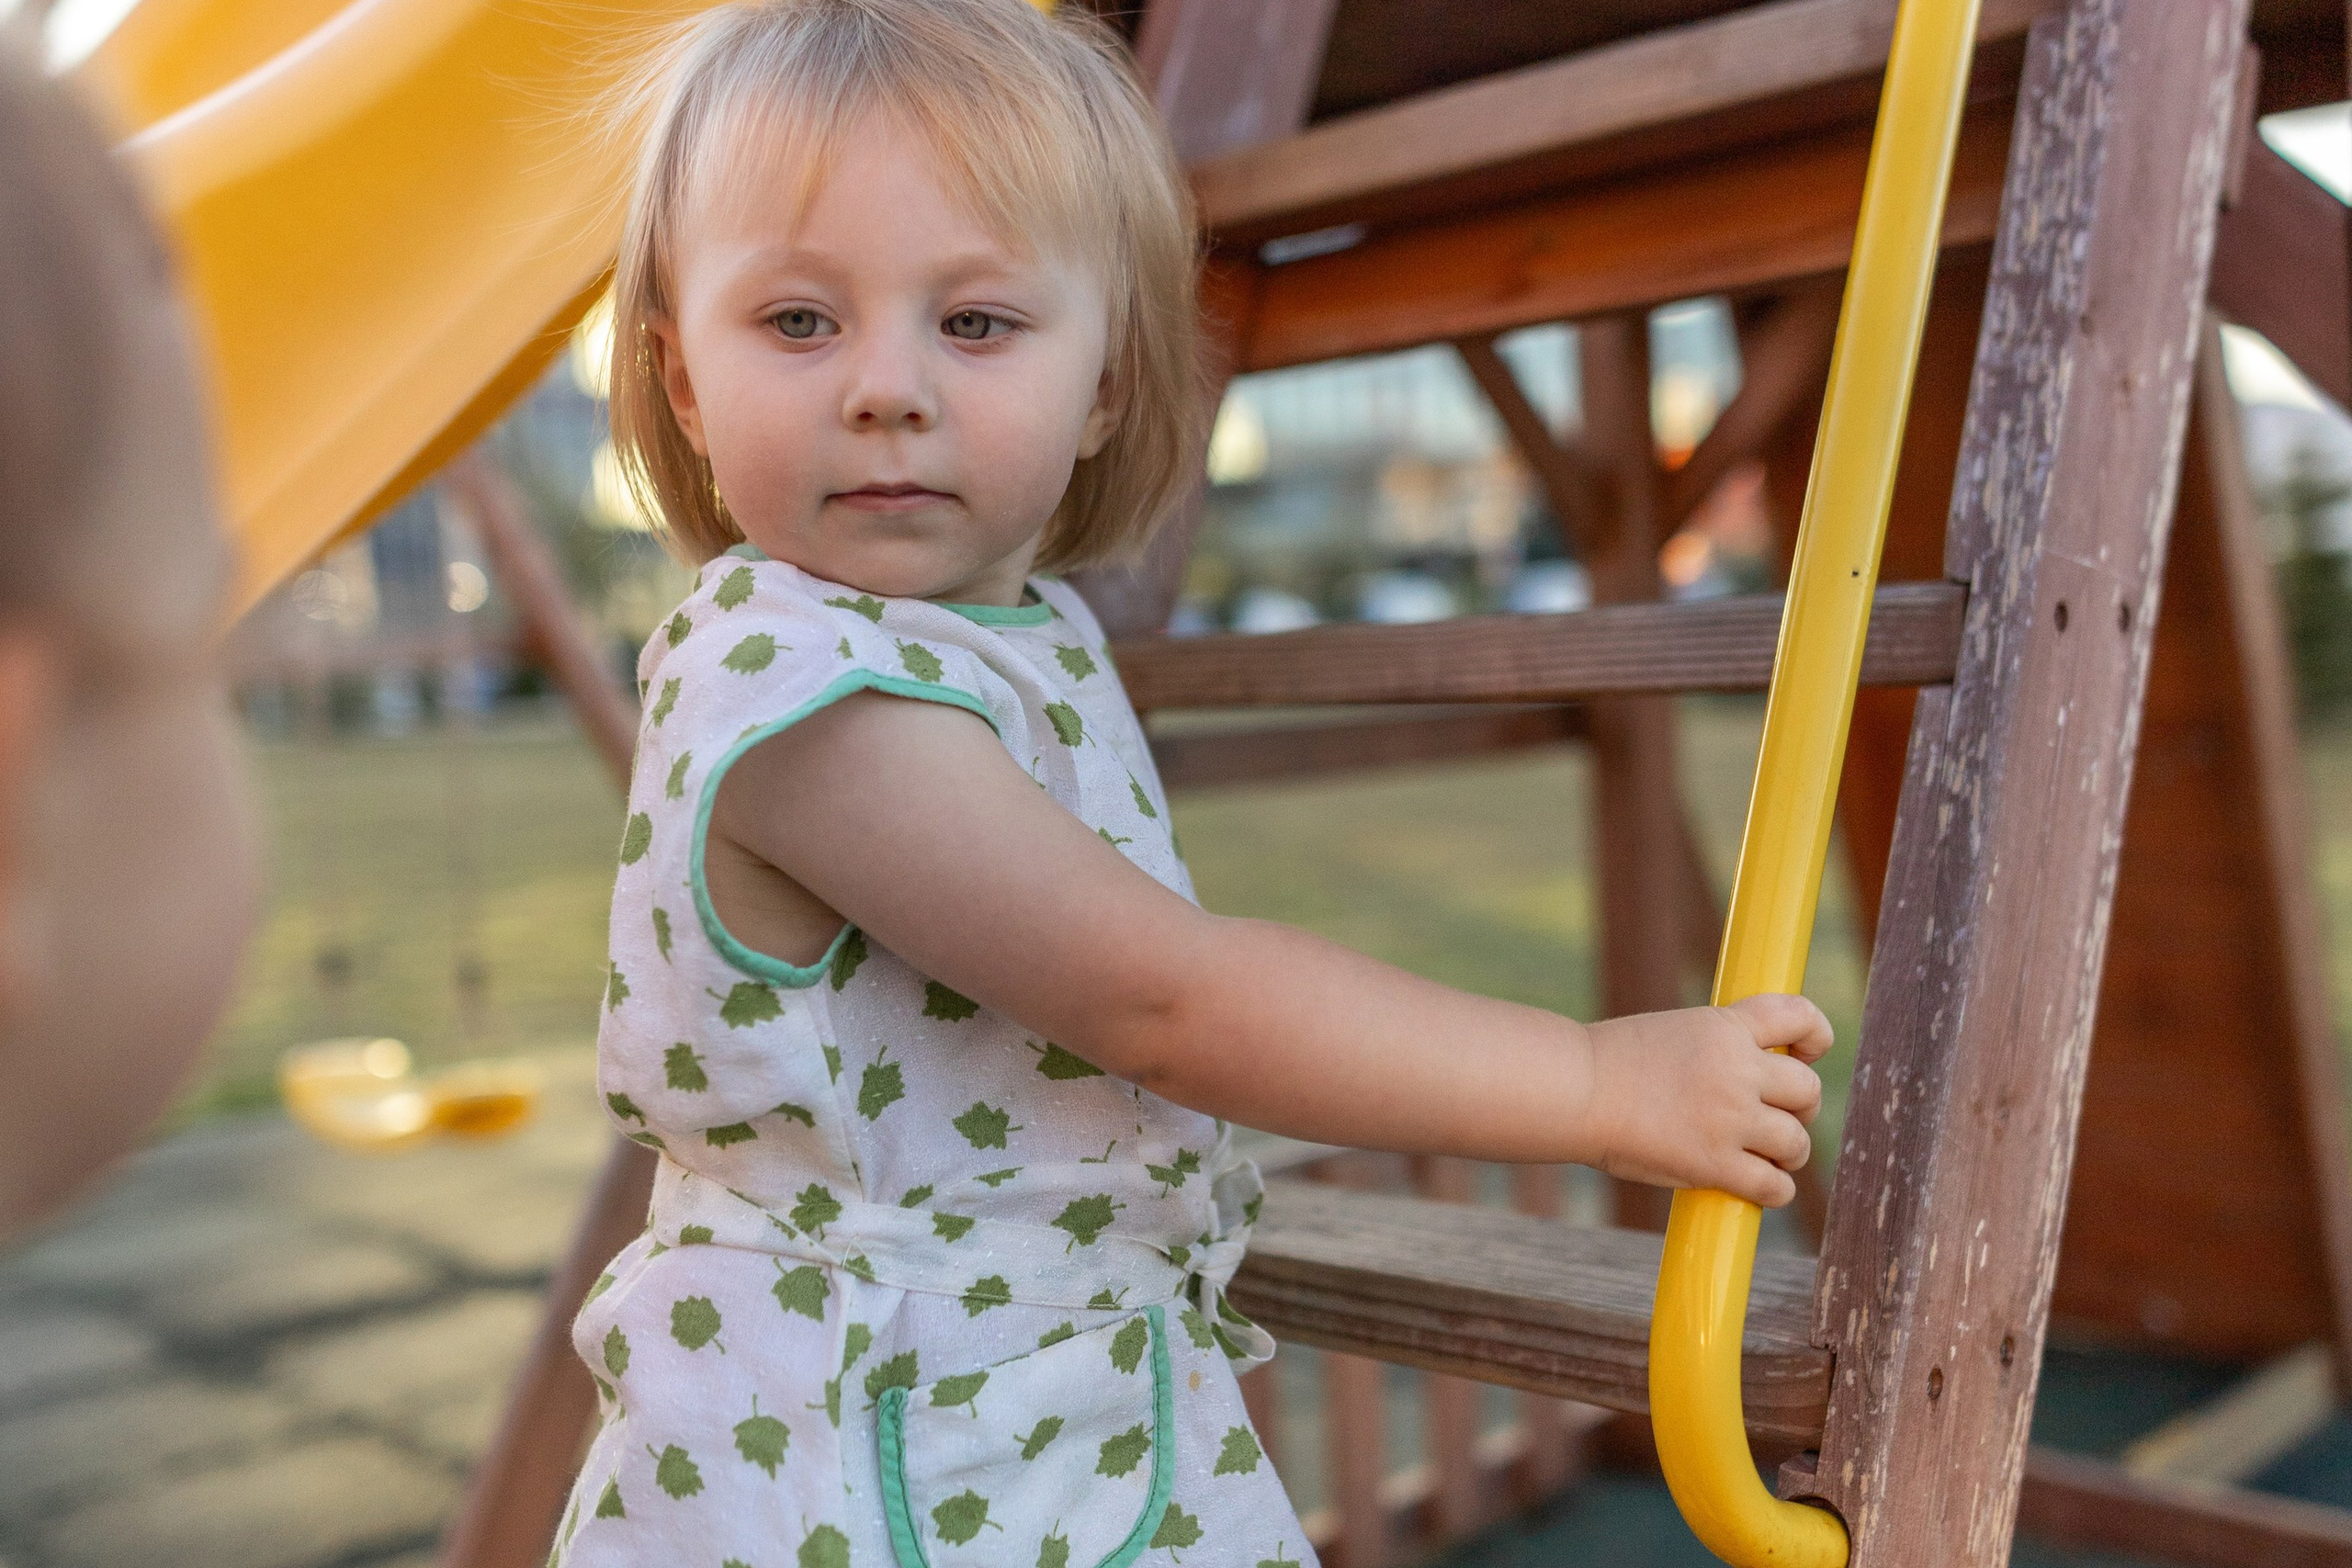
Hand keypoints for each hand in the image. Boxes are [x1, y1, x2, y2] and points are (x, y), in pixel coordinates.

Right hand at [1579, 994, 1830, 1207]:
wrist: (1574, 1091)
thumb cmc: (1607, 1065)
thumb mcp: (1669, 1033)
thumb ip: (1713, 1052)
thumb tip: (1747, 1086)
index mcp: (1724, 1027)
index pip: (1798, 1015)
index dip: (1816, 1034)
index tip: (1808, 1052)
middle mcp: (1736, 1069)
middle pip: (1807, 1088)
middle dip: (1800, 1106)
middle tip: (1778, 1118)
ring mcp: (1730, 1118)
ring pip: (1797, 1141)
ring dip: (1788, 1152)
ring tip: (1767, 1156)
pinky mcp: (1716, 1164)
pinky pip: (1774, 1185)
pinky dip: (1773, 1189)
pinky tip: (1756, 1187)